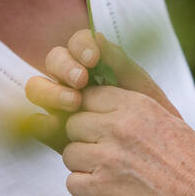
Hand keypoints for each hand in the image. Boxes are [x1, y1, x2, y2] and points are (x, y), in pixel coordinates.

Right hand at [25, 28, 180, 121]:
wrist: (157, 158)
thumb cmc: (153, 119)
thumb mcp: (141, 90)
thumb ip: (120, 64)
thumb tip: (98, 37)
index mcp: (93, 64)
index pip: (77, 44)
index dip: (80, 46)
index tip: (93, 60)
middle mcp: (72, 80)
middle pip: (53, 61)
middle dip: (64, 67)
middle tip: (81, 80)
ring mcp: (59, 105)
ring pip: (38, 88)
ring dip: (51, 91)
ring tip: (74, 103)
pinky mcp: (53, 132)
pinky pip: (37, 122)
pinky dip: (40, 121)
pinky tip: (55, 124)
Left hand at [56, 84, 194, 195]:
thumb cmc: (194, 167)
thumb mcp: (169, 121)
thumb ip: (134, 109)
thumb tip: (102, 102)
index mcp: (137, 106)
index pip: (89, 97)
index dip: (92, 114)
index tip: (101, 128)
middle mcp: (118, 127)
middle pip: (74, 124)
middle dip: (86, 139)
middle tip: (106, 155)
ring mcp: (106, 158)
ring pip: (70, 153)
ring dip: (84, 166)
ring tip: (110, 176)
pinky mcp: (100, 189)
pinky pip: (72, 183)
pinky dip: (86, 191)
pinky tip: (109, 192)